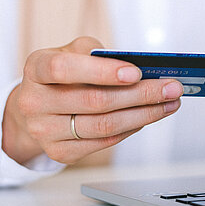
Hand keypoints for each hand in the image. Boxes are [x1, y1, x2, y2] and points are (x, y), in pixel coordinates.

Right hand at [2, 36, 182, 164]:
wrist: (34, 108)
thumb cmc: (60, 75)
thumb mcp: (70, 53)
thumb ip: (97, 54)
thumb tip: (141, 68)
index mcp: (36, 69)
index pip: (64, 69)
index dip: (101, 71)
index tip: (136, 72)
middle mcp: (34, 102)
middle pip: (94, 101)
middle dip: (140, 94)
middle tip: (170, 88)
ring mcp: (44, 131)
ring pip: (103, 126)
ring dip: (143, 115)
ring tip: (168, 103)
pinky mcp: (59, 152)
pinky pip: (103, 142)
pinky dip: (130, 129)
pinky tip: (146, 117)